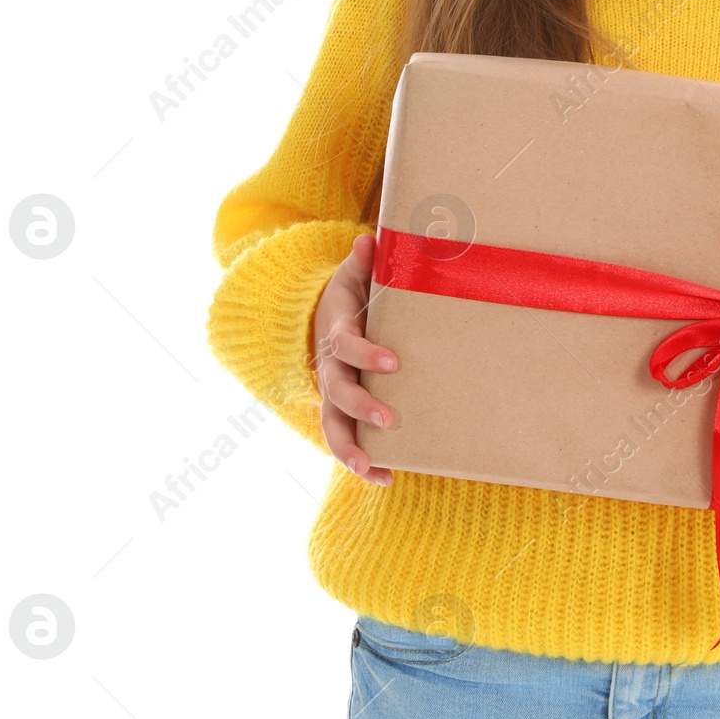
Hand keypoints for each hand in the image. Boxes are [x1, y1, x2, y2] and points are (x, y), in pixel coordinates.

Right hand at [312, 230, 400, 485]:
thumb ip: (363, 262)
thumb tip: (369, 240)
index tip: (393, 363)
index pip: (346, 346)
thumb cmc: (352, 295)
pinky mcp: (342, 412)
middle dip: (360, 408)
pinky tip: (386, 478)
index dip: (367, 354)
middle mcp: (329, 368)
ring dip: (350, 449)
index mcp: (336, 333)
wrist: (326, 318)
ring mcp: (333, 393)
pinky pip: (345, 441)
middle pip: (337, 393)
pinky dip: (363, 462)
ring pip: (332, 426)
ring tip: (372, 470)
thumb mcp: (355, 274)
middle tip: (388, 419)